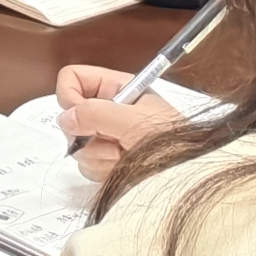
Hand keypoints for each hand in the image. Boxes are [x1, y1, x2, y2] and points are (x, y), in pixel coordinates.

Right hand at [54, 64, 183, 178]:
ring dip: (98, 155)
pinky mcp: (109, 161)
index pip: (73, 78)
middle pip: (71, 116)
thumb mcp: (132, 120)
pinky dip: (102, 169)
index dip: (70, 97)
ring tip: (124, 156)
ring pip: (78, 144)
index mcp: (117, 88)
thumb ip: (93, 113)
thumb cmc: (173, 143)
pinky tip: (123, 168)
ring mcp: (108, 137)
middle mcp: (110, 110)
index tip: (81, 115)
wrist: (190, 176)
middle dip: (89, 134)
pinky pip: (87, 165)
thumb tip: (65, 118)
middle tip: (113, 140)